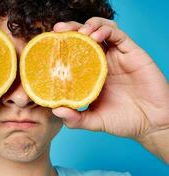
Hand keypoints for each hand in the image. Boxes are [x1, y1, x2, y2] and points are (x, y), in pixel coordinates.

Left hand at [52, 18, 168, 160]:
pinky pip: (118, 34)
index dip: (62, 46)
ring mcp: (116, 57)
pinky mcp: (131, 53)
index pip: (74, 53)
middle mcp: (102, 62)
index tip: (48, 44)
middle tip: (58, 30)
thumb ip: (76, 119)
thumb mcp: (94, 121)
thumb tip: (56, 110)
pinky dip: (105, 30)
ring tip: (79, 33)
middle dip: (71, 30)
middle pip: (84, 37)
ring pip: (101, 29)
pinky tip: (95, 36)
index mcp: (91, 74)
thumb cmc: (123, 121)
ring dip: (88, 26)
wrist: (151, 124)